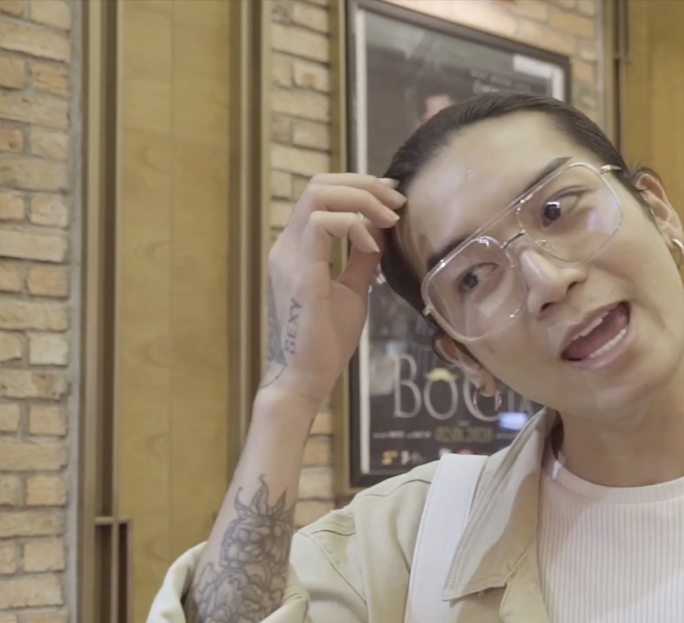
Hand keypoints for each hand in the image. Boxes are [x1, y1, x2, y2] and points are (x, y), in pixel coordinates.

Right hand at [260, 174, 404, 403]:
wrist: (305, 378)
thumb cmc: (326, 342)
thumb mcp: (353, 290)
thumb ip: (362, 259)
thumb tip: (380, 231)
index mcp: (298, 248)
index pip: (322, 193)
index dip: (359, 187)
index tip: (392, 199)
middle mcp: (287, 245)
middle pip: (319, 184)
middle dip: (363, 184)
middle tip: (395, 202)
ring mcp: (289, 256)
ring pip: (318, 194)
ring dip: (360, 199)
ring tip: (389, 219)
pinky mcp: (299, 272)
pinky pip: (320, 223)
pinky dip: (353, 226)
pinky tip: (373, 247)